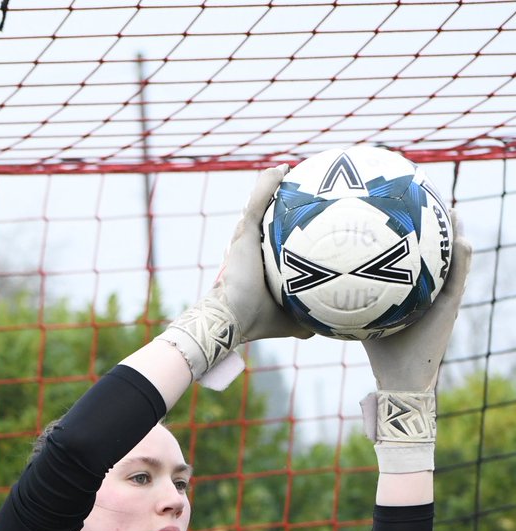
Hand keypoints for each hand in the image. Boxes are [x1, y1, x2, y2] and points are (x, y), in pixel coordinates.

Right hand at [214, 165, 314, 343]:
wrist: (234, 317)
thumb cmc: (258, 320)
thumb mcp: (292, 320)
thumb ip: (309, 319)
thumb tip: (330, 327)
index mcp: (261, 262)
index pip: (274, 239)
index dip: (286, 229)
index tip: (306, 220)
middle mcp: (252, 246)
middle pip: (265, 218)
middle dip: (278, 201)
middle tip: (301, 188)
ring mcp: (246, 237)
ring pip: (258, 204)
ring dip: (270, 185)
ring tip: (289, 169)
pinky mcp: (244, 232)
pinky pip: (257, 202)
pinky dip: (267, 184)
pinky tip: (282, 168)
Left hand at [362, 212, 472, 392]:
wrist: (400, 375)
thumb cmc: (379, 350)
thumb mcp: (361, 317)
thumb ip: (347, 298)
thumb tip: (318, 282)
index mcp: (414, 291)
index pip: (415, 257)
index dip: (413, 235)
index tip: (403, 210)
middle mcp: (431, 290)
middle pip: (436, 253)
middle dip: (434, 227)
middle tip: (429, 201)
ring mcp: (443, 297)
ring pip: (454, 259)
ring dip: (455, 234)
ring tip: (450, 211)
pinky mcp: (452, 306)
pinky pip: (460, 277)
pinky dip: (462, 259)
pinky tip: (460, 240)